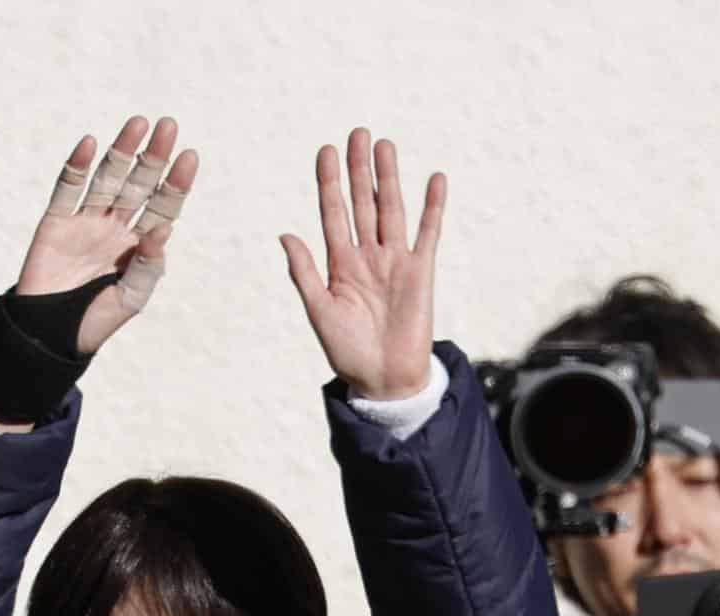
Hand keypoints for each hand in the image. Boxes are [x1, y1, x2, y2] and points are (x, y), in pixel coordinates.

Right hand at [16, 114, 198, 354]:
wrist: (49, 334)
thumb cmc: (95, 321)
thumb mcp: (130, 299)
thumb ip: (147, 268)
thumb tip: (163, 231)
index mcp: (138, 245)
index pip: (163, 207)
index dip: (176, 182)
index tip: (190, 156)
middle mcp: (114, 226)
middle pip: (138, 183)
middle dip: (153, 156)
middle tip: (168, 125)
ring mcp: (85, 220)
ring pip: (107, 178)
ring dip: (122, 150)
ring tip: (139, 123)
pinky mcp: (56, 221)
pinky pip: (68, 188)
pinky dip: (78, 166)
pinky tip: (91, 144)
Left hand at [281, 128, 445, 399]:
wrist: (384, 379)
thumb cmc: (347, 351)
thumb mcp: (319, 310)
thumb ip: (304, 272)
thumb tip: (285, 235)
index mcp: (339, 264)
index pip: (333, 213)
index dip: (329, 183)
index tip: (325, 150)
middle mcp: (367, 256)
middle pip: (363, 203)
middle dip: (359, 170)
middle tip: (357, 133)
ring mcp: (395, 261)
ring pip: (391, 210)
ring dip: (389, 178)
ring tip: (384, 145)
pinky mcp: (422, 271)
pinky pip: (428, 232)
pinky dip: (432, 207)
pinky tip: (434, 179)